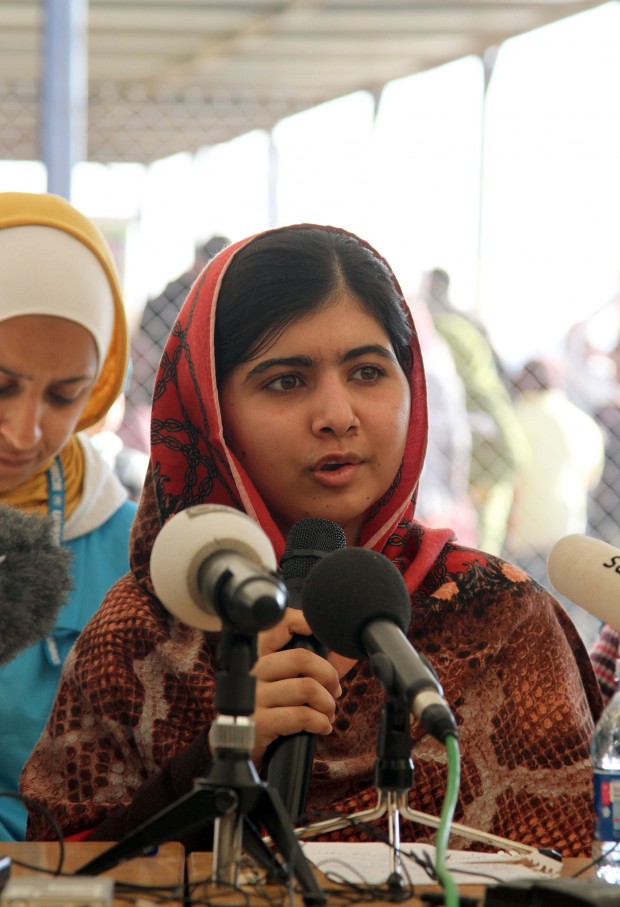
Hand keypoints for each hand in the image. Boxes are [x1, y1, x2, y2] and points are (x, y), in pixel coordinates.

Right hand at [249, 609, 354, 765]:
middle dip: (329, 675)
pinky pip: (302, 716)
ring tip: (327, 713)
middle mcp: (253, 671)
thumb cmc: (268, 709)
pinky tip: (321, 727)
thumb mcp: (281, 683)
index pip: (280, 624)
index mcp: (258, 655)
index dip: (305, 622)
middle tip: (334, 691)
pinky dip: (320, 722)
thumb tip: (346, 655)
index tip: (323, 636)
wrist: (236, 743)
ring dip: (327, 704)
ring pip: (307, 688)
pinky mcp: (259, 722)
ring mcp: (253, 697)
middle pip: (302, 658)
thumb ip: (309, 667)